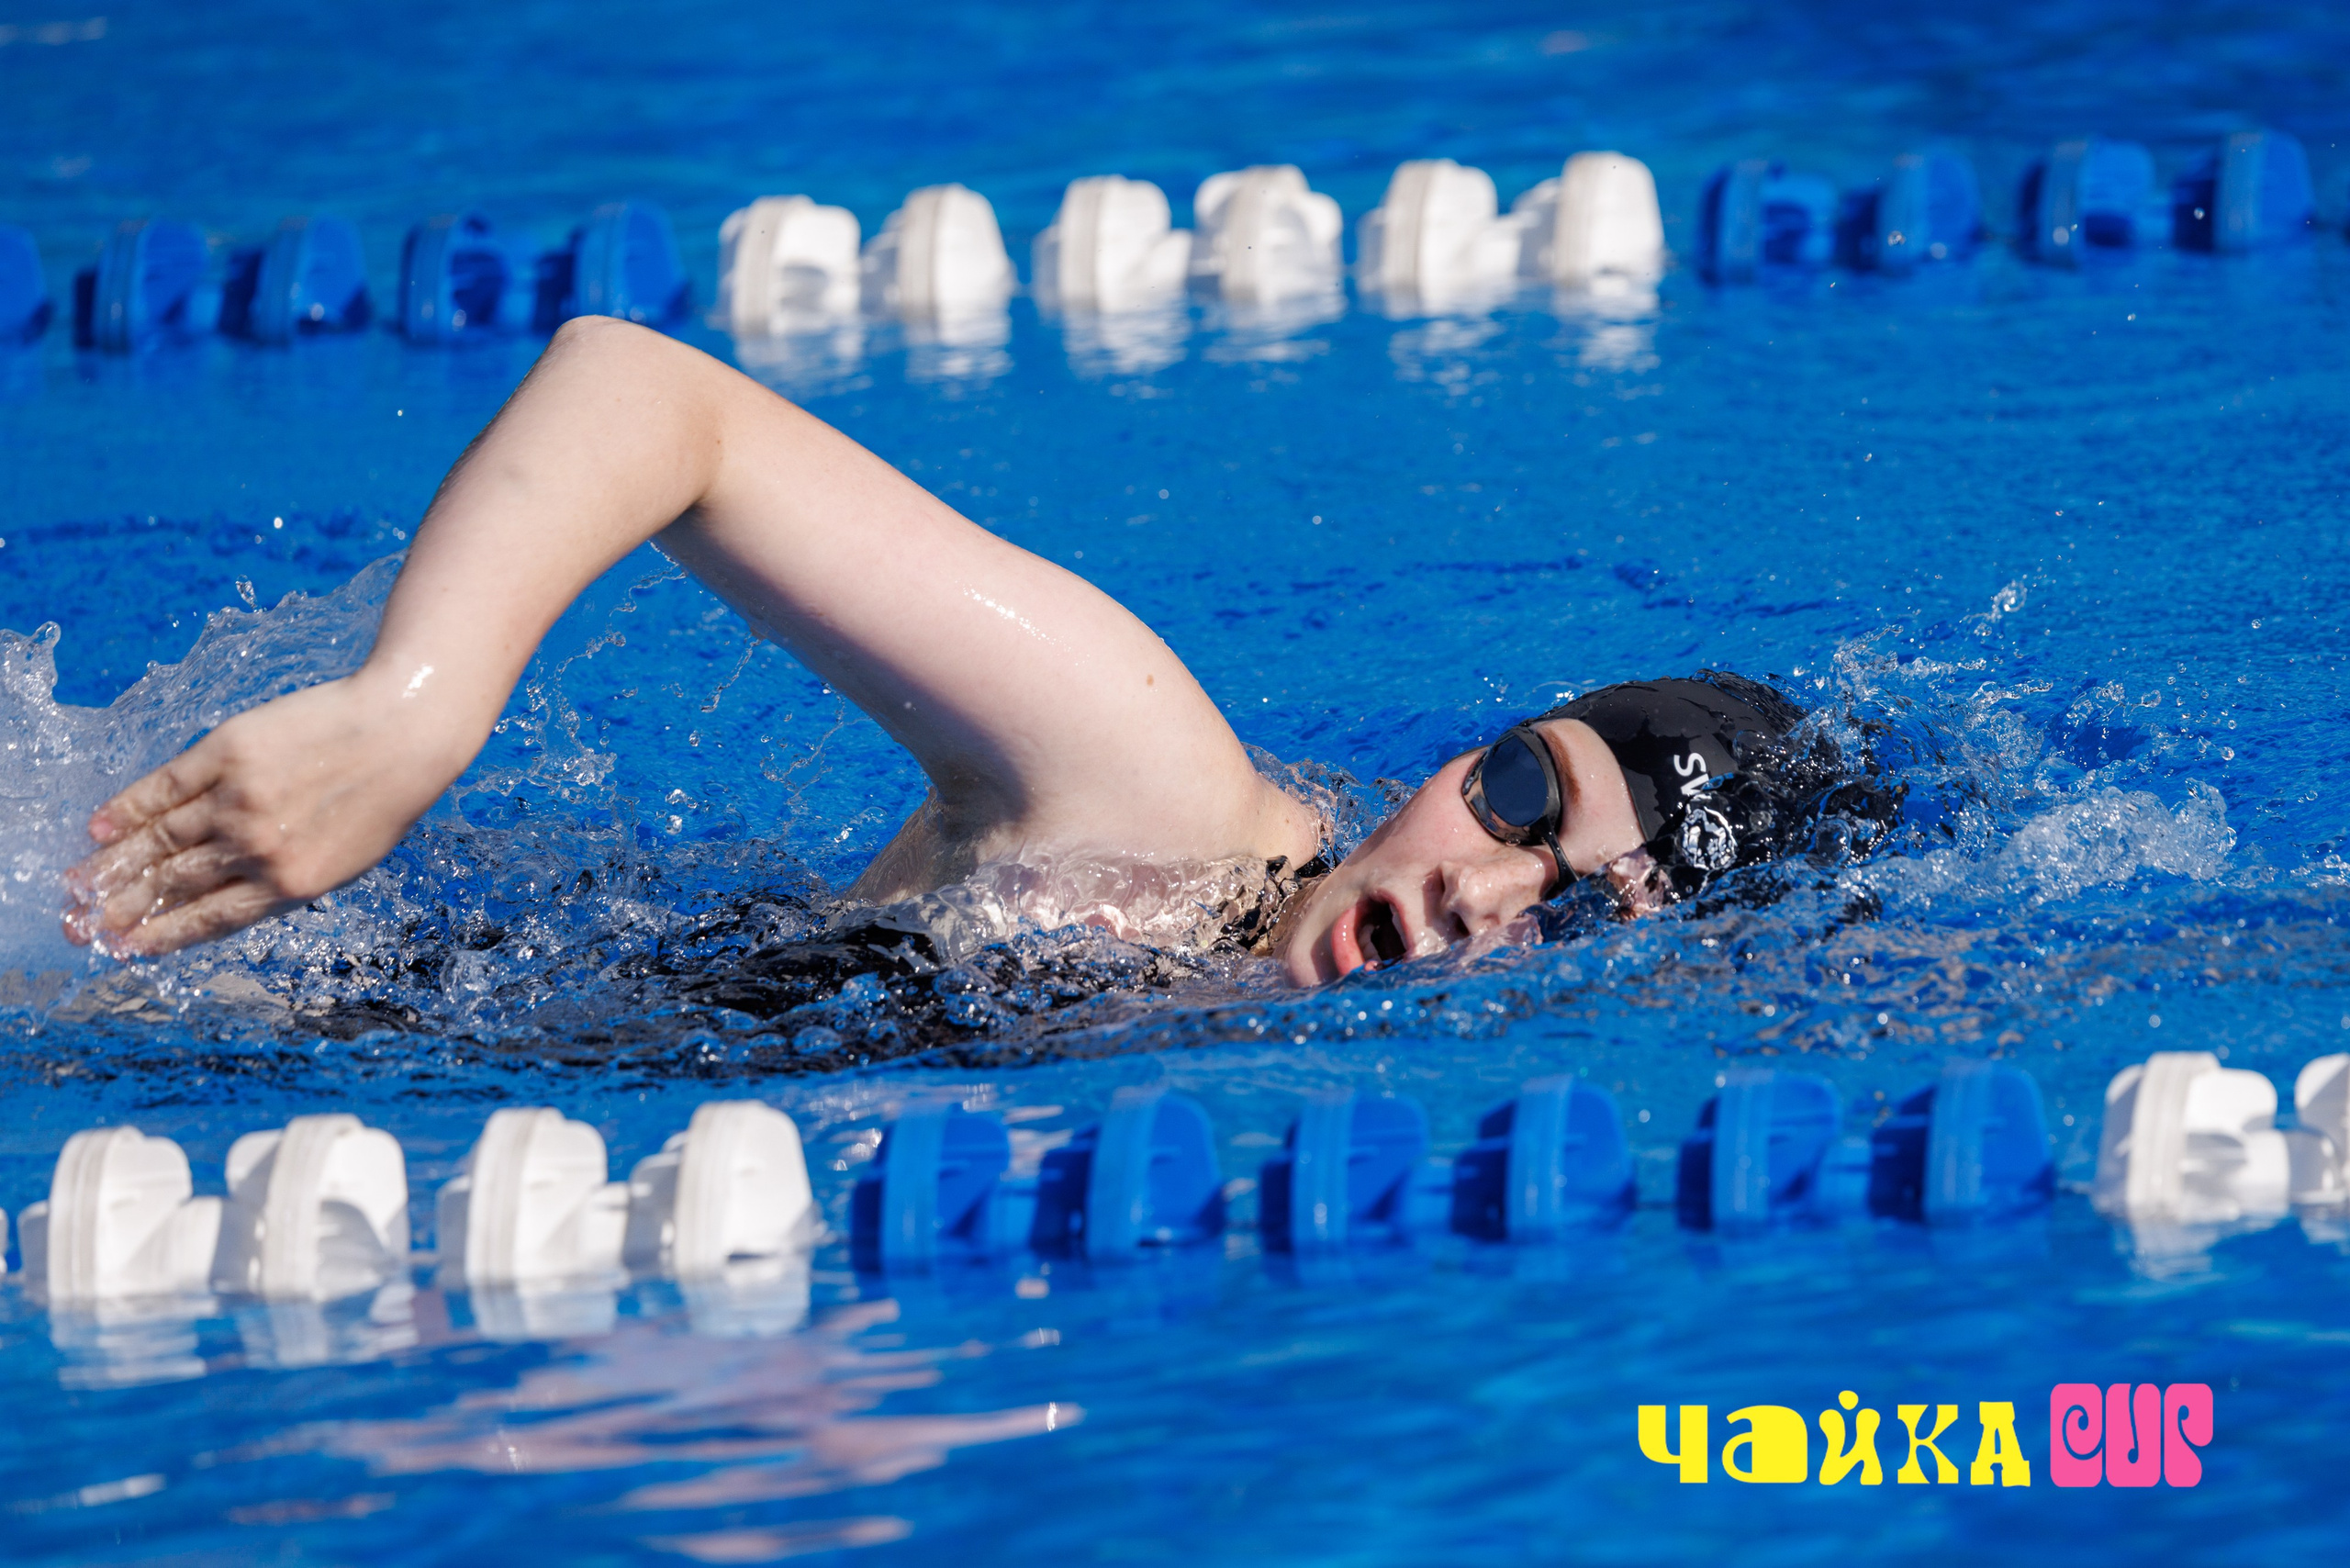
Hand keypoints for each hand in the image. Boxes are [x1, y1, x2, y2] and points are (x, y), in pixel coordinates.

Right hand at [62, 675, 471, 955]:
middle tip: (79, 926)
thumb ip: (284, 880)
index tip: (124, 948)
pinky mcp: (229, 752)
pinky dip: (129, 807)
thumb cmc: (383, 799)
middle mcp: (257, 848)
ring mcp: (239, 800)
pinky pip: (165, 786)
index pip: (209, 919)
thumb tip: (226, 897)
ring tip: (76, 886)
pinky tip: (100, 826)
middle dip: (121, 909)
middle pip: (173, 884)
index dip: (161, 935)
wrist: (404, 731)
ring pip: (160, 840)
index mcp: (291, 886)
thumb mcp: (343, 859)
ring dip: (111, 866)